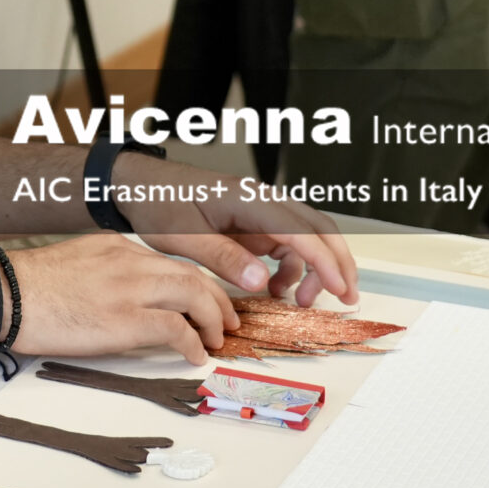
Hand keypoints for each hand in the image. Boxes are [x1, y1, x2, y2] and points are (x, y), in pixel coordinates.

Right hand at [0, 235, 237, 364]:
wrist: (3, 295)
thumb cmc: (29, 287)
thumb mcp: (78, 262)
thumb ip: (110, 270)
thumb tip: (131, 298)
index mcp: (118, 246)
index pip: (173, 260)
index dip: (199, 282)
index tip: (208, 299)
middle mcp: (129, 260)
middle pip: (193, 274)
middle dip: (218, 300)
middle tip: (226, 322)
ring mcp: (128, 287)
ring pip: (194, 294)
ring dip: (212, 320)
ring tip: (216, 340)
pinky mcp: (123, 319)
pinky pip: (175, 328)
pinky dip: (192, 343)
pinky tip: (194, 355)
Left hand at [121, 164, 358, 309]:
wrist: (140, 185)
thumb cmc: (159, 202)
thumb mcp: (185, 235)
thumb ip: (223, 257)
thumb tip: (260, 280)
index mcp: (248, 198)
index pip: (300, 229)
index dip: (324, 260)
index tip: (339, 288)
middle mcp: (261, 201)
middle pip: (317, 228)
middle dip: (337, 262)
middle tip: (347, 296)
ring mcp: (260, 211)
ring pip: (305, 238)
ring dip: (314, 269)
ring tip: (302, 302)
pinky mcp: (253, 222)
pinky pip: (285, 245)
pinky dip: (291, 269)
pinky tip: (277, 290)